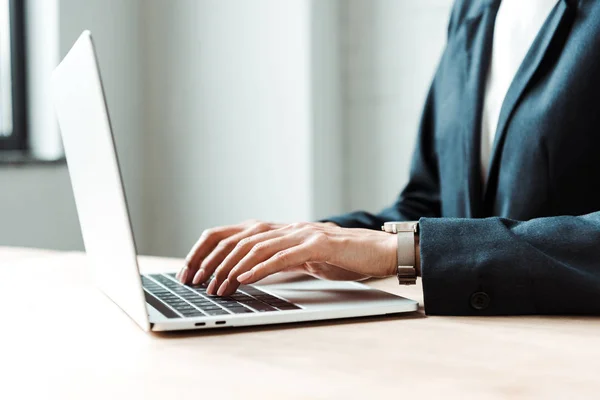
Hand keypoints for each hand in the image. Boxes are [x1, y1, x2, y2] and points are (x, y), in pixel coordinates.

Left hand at [178, 221, 397, 296]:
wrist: (377, 250)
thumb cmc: (339, 257)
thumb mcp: (299, 258)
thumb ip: (274, 260)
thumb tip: (244, 274)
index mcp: (277, 230)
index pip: (230, 233)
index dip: (205, 250)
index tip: (189, 271)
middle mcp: (285, 227)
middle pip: (236, 238)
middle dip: (211, 261)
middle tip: (196, 282)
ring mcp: (301, 233)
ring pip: (256, 246)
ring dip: (232, 269)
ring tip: (218, 288)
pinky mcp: (318, 244)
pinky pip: (283, 256)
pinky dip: (261, 268)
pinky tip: (245, 279)